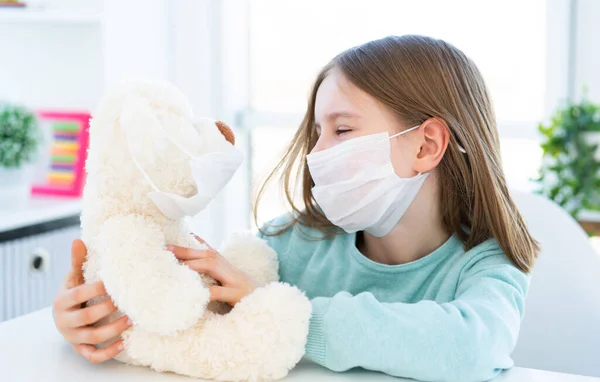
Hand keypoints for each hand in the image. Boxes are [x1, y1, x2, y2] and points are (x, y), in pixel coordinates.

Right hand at [52, 239, 131, 362]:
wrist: (64, 316)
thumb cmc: (74, 293)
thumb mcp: (74, 278)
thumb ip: (77, 261)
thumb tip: (78, 240)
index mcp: (62, 301)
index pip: (78, 294)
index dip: (95, 289)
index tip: (113, 283)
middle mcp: (64, 321)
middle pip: (86, 317)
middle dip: (107, 310)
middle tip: (127, 301)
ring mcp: (72, 337)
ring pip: (92, 338)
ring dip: (112, 330)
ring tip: (131, 320)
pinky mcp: (80, 349)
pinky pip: (93, 355)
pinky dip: (108, 353)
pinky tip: (124, 343)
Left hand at [168, 236, 258, 305]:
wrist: (273, 309)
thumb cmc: (248, 300)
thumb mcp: (231, 287)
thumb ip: (216, 280)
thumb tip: (198, 278)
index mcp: (229, 269)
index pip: (208, 251)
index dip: (190, 245)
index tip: (170, 241)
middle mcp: (232, 271)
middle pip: (207, 254)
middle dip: (186, 251)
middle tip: (165, 250)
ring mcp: (237, 282)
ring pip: (213, 266)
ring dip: (194, 264)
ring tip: (177, 266)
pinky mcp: (240, 296)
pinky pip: (221, 292)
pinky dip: (208, 292)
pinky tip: (197, 295)